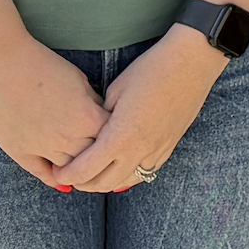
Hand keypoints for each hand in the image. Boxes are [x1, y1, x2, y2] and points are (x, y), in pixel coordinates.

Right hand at [0, 34, 110, 187]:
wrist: (0, 63)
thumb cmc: (41, 65)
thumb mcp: (78, 80)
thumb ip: (92, 104)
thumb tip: (101, 120)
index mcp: (87, 117)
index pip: (112, 137)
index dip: (115, 136)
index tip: (115, 136)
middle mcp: (68, 137)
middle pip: (93, 157)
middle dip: (97, 155)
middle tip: (100, 156)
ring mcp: (43, 148)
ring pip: (69, 170)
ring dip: (76, 168)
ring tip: (81, 167)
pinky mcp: (20, 152)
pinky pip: (43, 173)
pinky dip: (54, 178)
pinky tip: (60, 178)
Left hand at [48, 30, 229, 194]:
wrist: (192, 63)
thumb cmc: (151, 70)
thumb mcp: (115, 91)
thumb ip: (100, 118)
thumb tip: (93, 132)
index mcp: (120, 136)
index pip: (85, 170)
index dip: (67, 175)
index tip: (57, 172)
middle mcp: (138, 150)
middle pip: (102, 184)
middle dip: (82, 184)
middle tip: (71, 175)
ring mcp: (156, 151)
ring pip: (124, 182)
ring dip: (105, 183)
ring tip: (93, 174)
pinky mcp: (168, 147)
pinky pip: (144, 172)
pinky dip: (127, 175)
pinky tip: (120, 166)